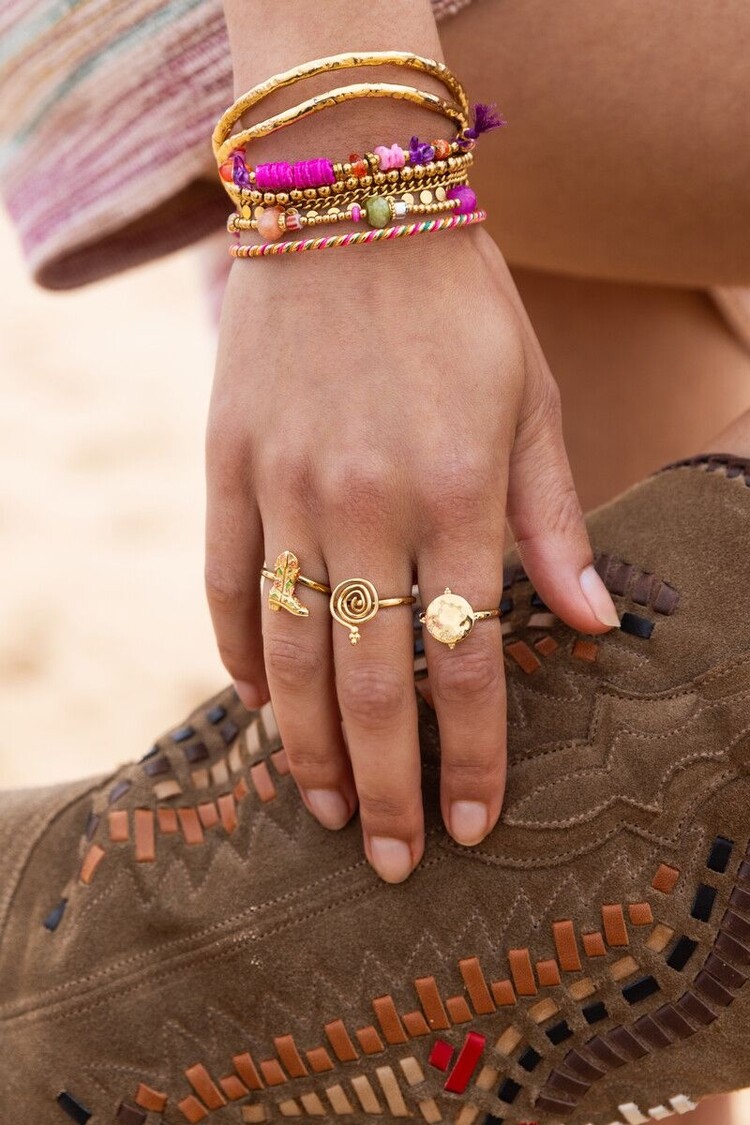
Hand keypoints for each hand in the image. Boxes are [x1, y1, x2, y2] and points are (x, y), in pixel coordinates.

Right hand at [205, 227, 618, 881]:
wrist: (349, 197)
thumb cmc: (461, 305)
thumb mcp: (533, 402)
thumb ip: (554, 521)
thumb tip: (594, 628)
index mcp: (458, 492)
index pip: (469, 662)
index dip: (473, 758)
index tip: (472, 826)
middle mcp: (366, 503)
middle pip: (373, 682)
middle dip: (385, 786)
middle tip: (387, 860)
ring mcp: (284, 485)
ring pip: (290, 651)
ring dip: (306, 743)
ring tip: (320, 810)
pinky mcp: (226, 465)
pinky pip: (222, 583)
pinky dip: (236, 654)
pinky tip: (255, 706)